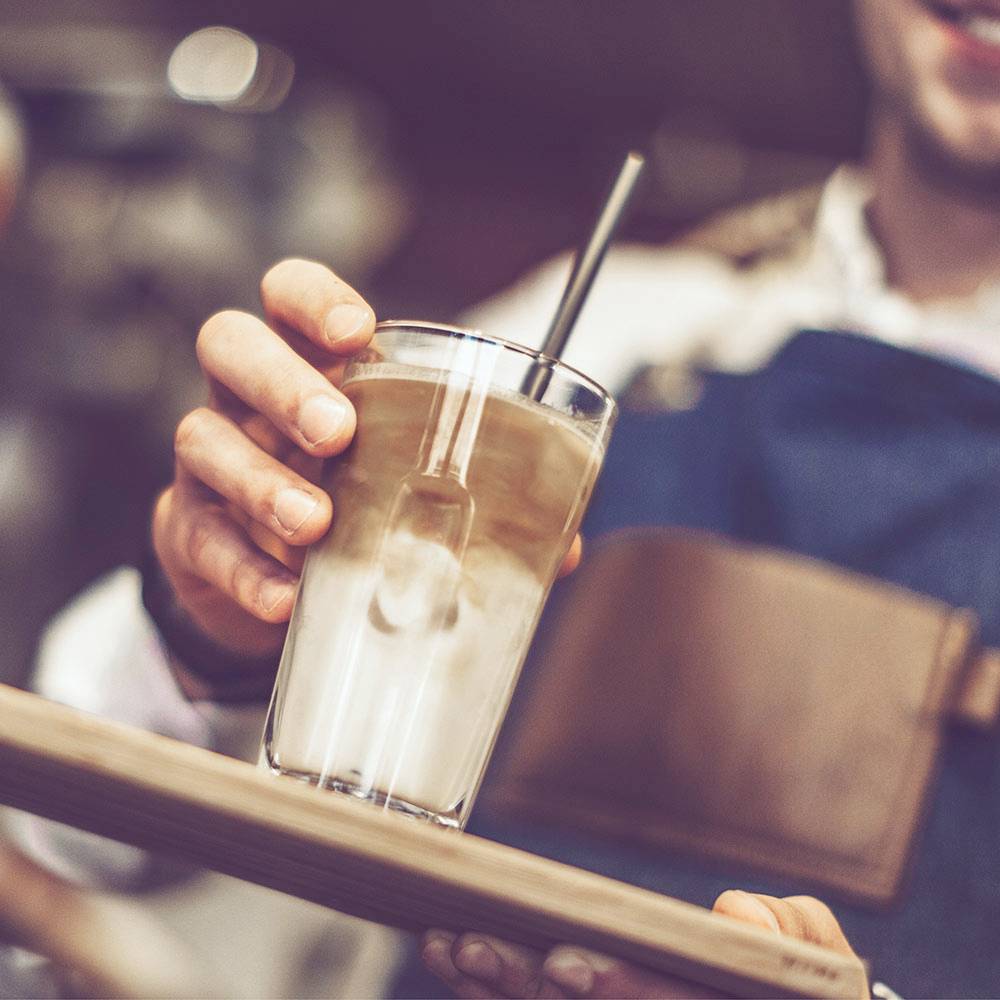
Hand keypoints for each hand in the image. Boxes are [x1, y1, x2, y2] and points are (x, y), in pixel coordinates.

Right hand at [153, 258, 582, 660]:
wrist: (267, 581)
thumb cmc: (349, 507)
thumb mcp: (401, 485)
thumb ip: (480, 500)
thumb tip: (565, 546)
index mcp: (306, 368)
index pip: (286, 295)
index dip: (312, 299)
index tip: (358, 332)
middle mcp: (246, 401)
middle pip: (230, 347)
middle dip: (282, 381)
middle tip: (338, 432)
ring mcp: (209, 465)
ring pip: (203, 440)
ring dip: (263, 480)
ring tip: (317, 524)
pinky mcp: (189, 535)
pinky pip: (201, 540)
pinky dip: (246, 569)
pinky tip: (288, 596)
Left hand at [421, 890, 856, 998]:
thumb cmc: (795, 989)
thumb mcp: (815, 958)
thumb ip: (790, 933)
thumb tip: (734, 915)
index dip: (618, 990)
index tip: (561, 961)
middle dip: (525, 988)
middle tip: (471, 947)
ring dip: (494, 992)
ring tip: (446, 950)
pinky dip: (494, 994)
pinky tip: (454, 962)